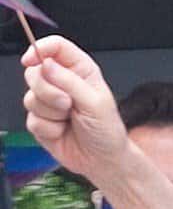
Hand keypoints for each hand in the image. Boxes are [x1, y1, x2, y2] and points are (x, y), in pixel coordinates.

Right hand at [22, 36, 130, 184]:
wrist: (102, 160)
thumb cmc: (107, 130)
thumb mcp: (95, 103)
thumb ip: (70, 82)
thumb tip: (46, 65)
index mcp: (80, 70)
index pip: (55, 47)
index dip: (41, 49)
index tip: (32, 59)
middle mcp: (61, 82)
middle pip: (34, 71)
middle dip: (47, 90)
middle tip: (67, 104)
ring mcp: (48, 102)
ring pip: (30, 97)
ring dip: (51, 113)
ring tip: (69, 119)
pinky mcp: (39, 120)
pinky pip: (31, 119)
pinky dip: (48, 128)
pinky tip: (62, 131)